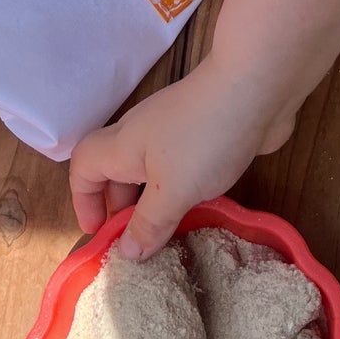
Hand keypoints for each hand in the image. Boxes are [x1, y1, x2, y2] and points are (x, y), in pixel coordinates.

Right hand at [67, 56, 296, 254]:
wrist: (257, 86)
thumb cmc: (204, 138)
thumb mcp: (172, 190)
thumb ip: (148, 223)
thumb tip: (126, 252)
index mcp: (123, 145)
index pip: (82, 168)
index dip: (83, 201)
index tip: (98, 233)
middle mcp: (143, 136)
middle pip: (116, 172)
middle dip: (121, 209)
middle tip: (137, 246)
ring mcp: (176, 131)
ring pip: (151, 172)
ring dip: (154, 203)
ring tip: (167, 237)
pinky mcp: (206, 134)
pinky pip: (183, 168)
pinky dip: (182, 191)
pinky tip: (200, 211)